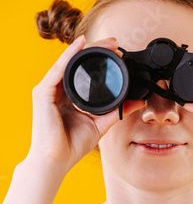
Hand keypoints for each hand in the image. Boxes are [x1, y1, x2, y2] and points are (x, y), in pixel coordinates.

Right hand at [28, 36, 144, 174]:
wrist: (56, 161)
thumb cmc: (72, 145)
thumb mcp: (101, 124)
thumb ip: (117, 111)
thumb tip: (138, 101)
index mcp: (69, 96)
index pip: (85, 72)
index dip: (101, 60)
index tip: (119, 54)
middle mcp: (58, 90)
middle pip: (77, 63)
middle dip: (97, 50)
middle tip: (116, 43)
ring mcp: (49, 90)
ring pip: (69, 61)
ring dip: (88, 49)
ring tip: (107, 42)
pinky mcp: (42, 92)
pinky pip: (58, 69)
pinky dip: (70, 55)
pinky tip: (82, 44)